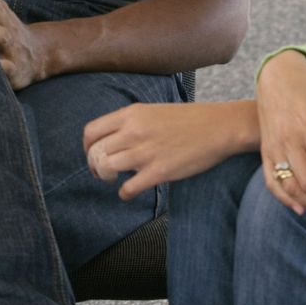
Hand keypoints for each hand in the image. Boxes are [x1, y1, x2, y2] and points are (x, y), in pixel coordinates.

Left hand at [82, 101, 256, 199]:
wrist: (219, 127)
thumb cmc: (188, 119)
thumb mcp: (152, 111)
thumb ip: (130, 123)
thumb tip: (112, 139)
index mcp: (131, 114)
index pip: (91, 131)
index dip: (87, 147)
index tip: (92, 154)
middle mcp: (134, 132)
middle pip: (95, 152)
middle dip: (94, 165)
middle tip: (102, 171)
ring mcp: (145, 152)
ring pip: (107, 168)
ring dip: (106, 177)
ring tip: (115, 179)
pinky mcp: (159, 171)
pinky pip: (128, 188)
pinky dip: (124, 193)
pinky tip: (129, 192)